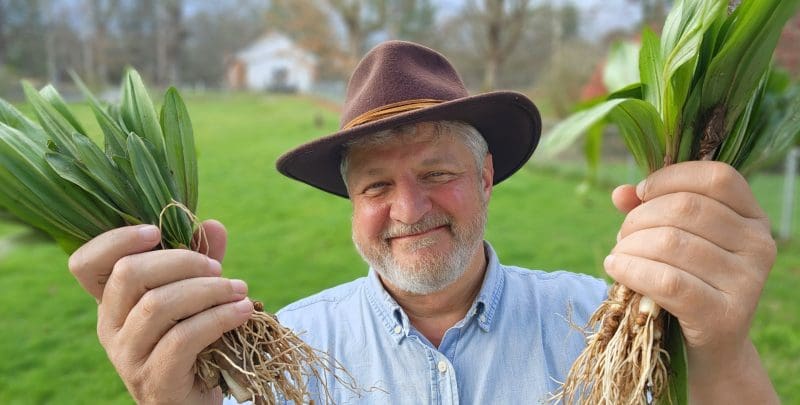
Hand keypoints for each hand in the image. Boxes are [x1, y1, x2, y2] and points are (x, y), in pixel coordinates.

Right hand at [68, 220, 251, 404]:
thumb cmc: (195, 343)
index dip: (116, 239)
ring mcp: (127, 356)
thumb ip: (200, 263)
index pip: (85, 264)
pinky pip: (183, 338)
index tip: (156, 230)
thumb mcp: (195, 298)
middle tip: (218, 269)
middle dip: (182, 260)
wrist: (195, 401)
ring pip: (158, 305)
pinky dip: (219, 318)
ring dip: (208, 290)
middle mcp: (110, 327)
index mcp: (111, 302)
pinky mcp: (153, 379)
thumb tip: (211, 225)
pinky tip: (243, 312)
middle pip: (130, 274)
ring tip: (240, 291)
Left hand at [606, 161, 777, 402]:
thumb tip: (621, 194)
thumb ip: (650, 208)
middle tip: (622, 237)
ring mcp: (747, 282)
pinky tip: (616, 268)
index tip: (640, 194)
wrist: (709, 350)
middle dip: (639, 218)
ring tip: (619, 257)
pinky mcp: (724, 316)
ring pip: (670, 242)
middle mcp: (759, 246)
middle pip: (685, 208)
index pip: (717, 177)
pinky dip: (631, 269)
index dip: (671, 177)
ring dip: (630, 246)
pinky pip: (666, 281)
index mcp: (754, 218)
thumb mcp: (676, 239)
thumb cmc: (688, 282)